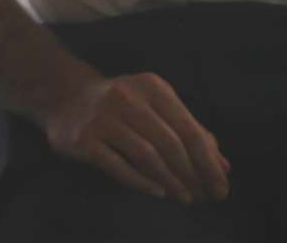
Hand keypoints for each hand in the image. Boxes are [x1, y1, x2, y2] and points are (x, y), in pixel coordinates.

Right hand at [37, 71, 230, 203]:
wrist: (64, 95)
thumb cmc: (120, 105)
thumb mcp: (154, 106)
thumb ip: (188, 131)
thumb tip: (223, 165)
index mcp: (152, 87)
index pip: (188, 128)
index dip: (208, 161)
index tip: (222, 186)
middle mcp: (128, 97)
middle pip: (170, 143)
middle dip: (193, 175)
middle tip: (206, 198)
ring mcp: (104, 118)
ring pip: (147, 155)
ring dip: (171, 181)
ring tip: (185, 198)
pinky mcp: (85, 139)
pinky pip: (118, 165)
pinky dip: (141, 182)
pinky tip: (158, 193)